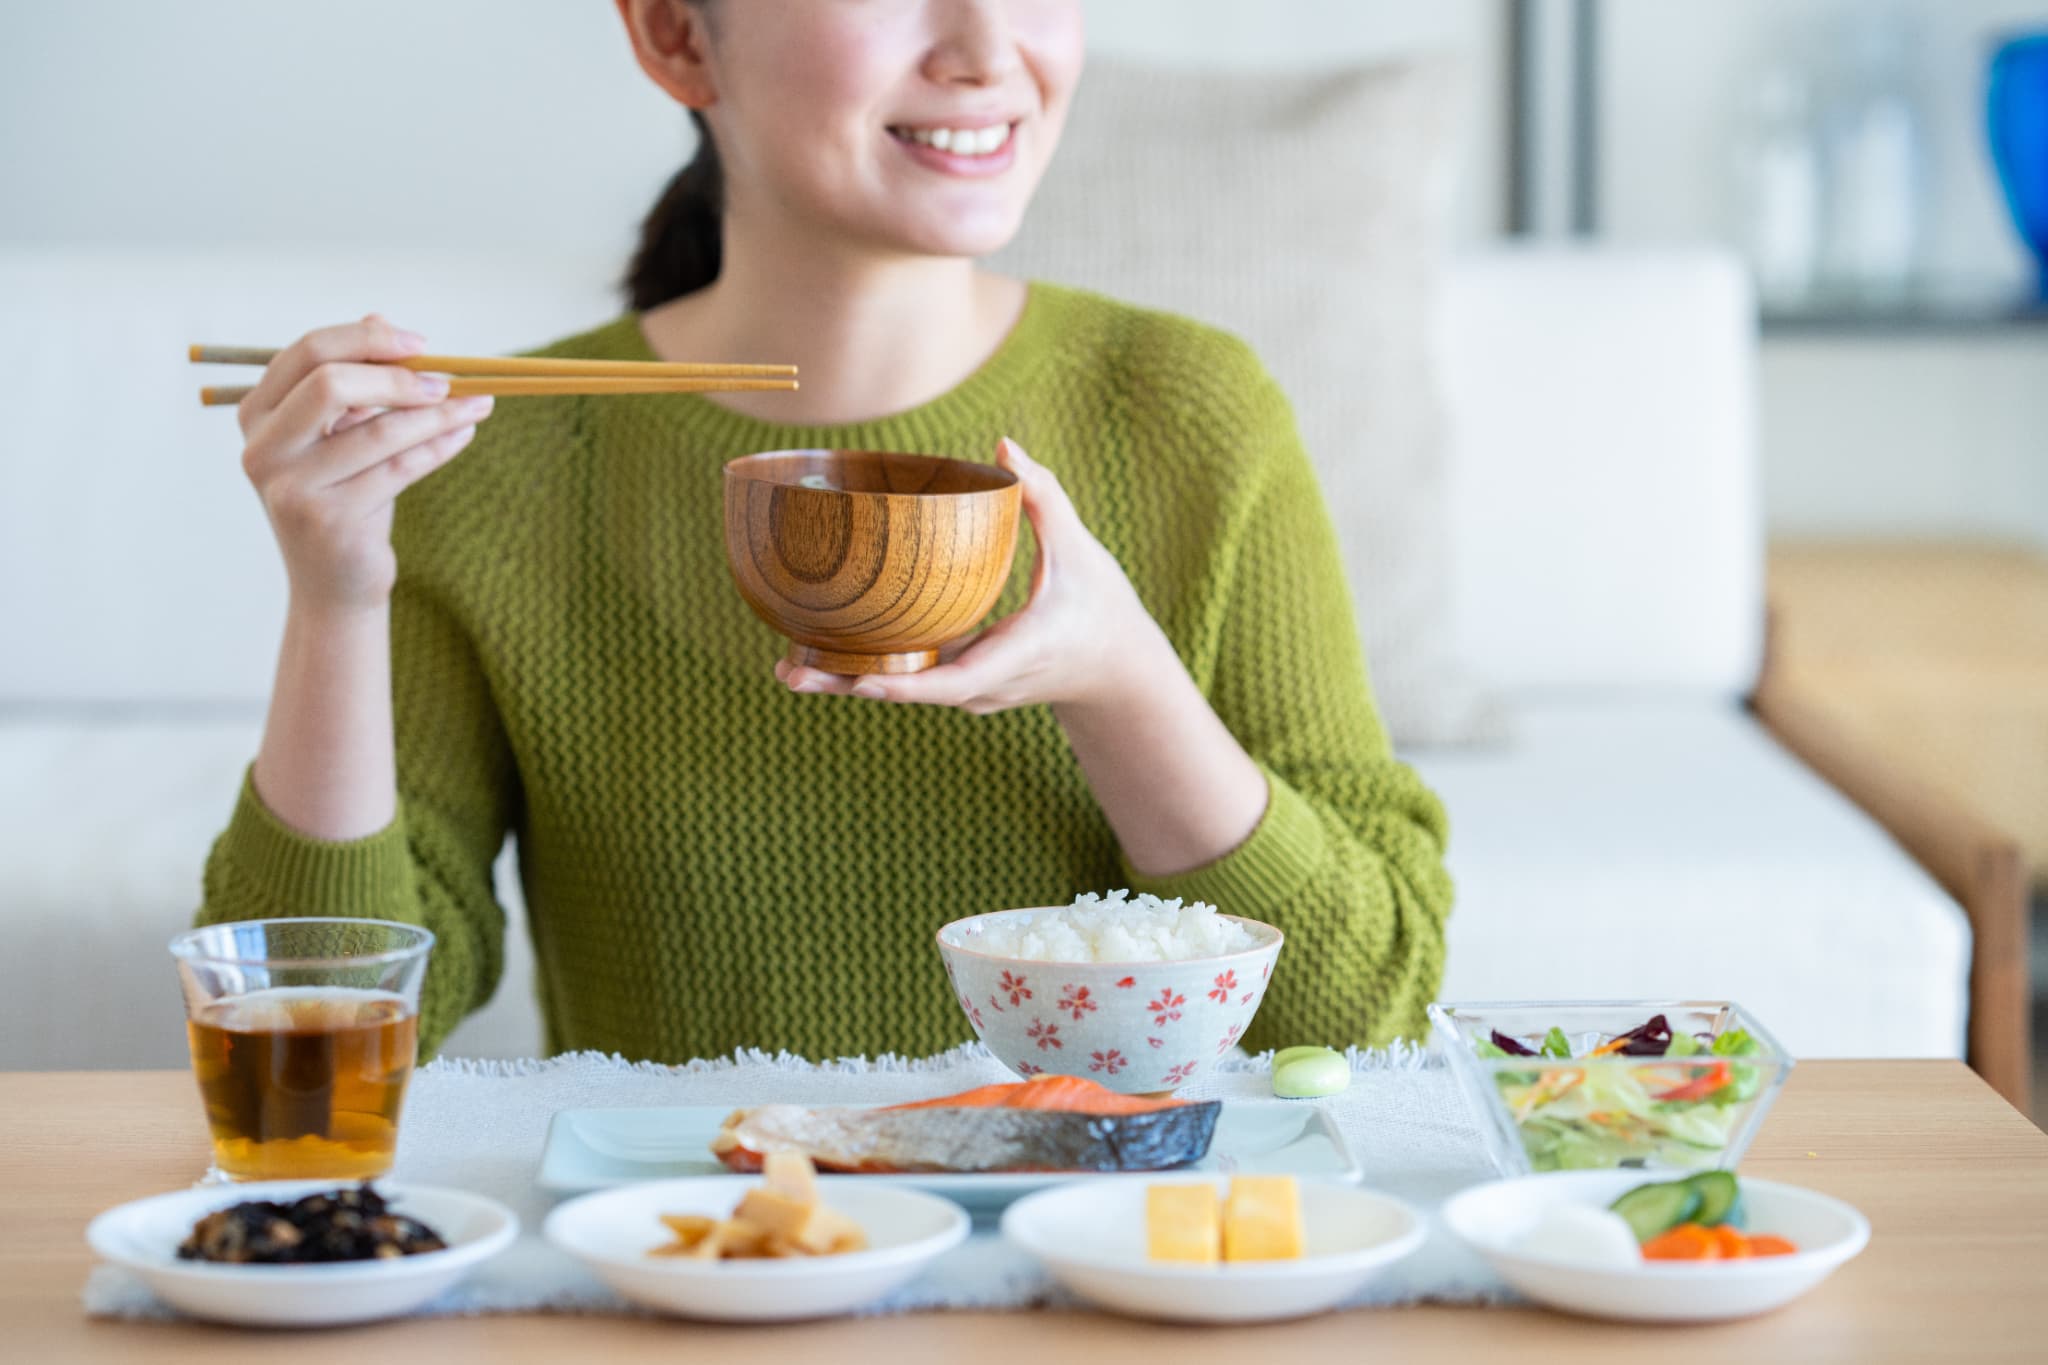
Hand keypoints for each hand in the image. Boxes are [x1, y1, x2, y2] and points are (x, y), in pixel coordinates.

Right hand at [237, 315, 493, 615]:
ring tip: (477, 405)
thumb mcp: (342, 436)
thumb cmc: (343, 498)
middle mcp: (262, 450)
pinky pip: (399, 470)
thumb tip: (379, 318)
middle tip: (448, 380)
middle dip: (397, 376)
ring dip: (436, 414)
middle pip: (329, 385)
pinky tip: (465, 433)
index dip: (365, 340)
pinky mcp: (329, 522)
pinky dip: (439, 447)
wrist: (334, 584)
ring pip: (378, 432)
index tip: (419, 343)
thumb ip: (353, 382)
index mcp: (257, 415)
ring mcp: (291, 488)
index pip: (305, 353)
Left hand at [773, 438, 1171, 714]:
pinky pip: (910, 680)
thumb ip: (1044, 497)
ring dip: (846, 681)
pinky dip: (868, 670)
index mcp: (1015, 655)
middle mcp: (985, 686)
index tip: (863, 678)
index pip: (957, 681)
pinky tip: (820, 655)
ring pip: (903, 690)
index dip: (908, 684)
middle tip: (791, 672)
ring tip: (787, 669)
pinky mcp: (961, 685)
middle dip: (850, 684)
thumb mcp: (1081, 551)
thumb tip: (1004, 445)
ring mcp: (971, 692)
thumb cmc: (1101, 608)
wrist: (1118, 671)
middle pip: (910, 693)